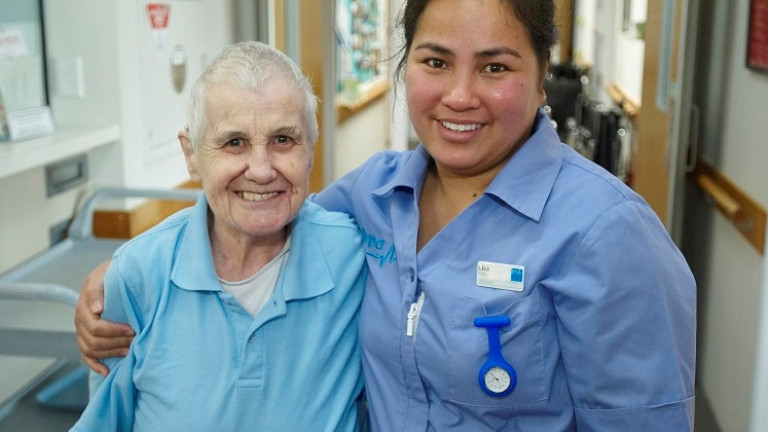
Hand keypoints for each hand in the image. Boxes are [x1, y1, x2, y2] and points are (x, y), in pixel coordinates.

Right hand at [74, 260, 133, 375]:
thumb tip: (96, 309)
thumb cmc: (111, 274)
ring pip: (91, 350)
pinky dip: (95, 365)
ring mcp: (82, 330)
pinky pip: (86, 356)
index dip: (114, 331)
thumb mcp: (104, 274)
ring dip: (110, 354)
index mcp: (84, 306)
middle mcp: (80, 320)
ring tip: (129, 351)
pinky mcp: (86, 337)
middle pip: (94, 342)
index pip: (96, 327)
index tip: (132, 330)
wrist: (111, 274)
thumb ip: (98, 290)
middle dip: (116, 343)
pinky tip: (107, 372)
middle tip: (135, 340)